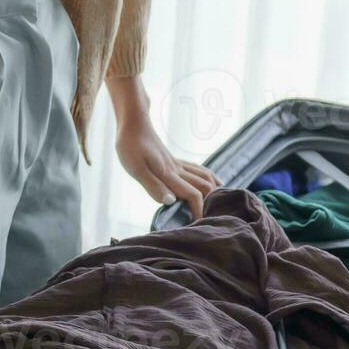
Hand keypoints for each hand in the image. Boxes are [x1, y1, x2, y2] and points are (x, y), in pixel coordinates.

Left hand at [106, 75, 220, 218]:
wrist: (133, 122)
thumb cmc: (130, 145)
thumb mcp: (135, 169)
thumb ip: (153, 186)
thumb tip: (171, 202)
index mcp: (169, 174)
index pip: (193, 195)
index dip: (199, 211)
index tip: (198, 225)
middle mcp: (178, 169)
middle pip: (206, 186)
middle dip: (212, 203)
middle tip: (212, 218)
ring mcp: (178, 164)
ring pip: (206, 176)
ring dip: (215, 190)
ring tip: (219, 204)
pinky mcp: (175, 160)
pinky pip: (199, 169)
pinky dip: (210, 178)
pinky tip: (211, 184)